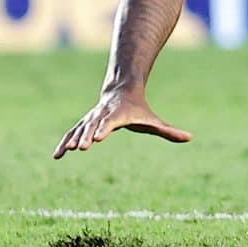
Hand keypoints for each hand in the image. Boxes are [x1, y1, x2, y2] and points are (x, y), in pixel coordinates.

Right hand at [53, 86, 192, 158]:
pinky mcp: (84, 123)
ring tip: (67, 151)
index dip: (104, 129)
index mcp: (119, 114)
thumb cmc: (140, 110)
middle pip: (93, 125)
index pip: (111, 122)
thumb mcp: (153, 121)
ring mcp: (91, 118)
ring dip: (73, 139)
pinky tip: (57, 156)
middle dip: (87, 135)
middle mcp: (102, 114)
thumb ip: (169, 131)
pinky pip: (72, 133)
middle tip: (81, 147)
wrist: (122, 90)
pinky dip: (64, 142)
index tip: (98, 139)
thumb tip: (190, 138)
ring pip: (81, 128)